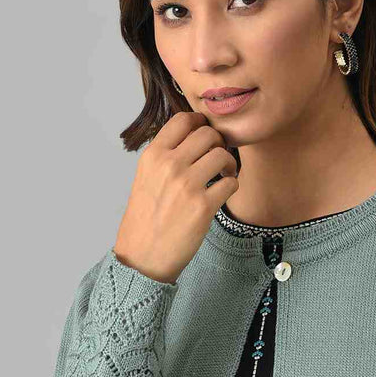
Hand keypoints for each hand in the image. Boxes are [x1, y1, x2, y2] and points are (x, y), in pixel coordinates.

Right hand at [114, 110, 238, 284]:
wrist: (143, 256)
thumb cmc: (145, 220)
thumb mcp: (145, 179)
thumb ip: (165, 157)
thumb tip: (191, 139)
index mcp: (153, 156)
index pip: (183, 120)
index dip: (200, 123)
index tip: (206, 134)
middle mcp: (169, 166)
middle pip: (207, 134)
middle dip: (218, 143)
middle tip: (218, 157)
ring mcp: (187, 185)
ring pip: (222, 154)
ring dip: (229, 163)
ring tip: (224, 175)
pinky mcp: (203, 206)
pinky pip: (231, 183)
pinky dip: (232, 185)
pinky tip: (223, 192)